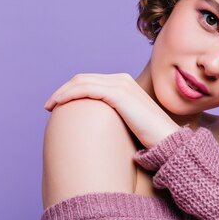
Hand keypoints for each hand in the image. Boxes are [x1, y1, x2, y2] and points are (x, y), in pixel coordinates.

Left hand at [43, 73, 180, 147]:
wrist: (168, 141)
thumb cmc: (151, 137)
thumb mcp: (130, 122)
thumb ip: (117, 117)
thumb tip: (98, 128)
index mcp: (125, 84)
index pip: (92, 80)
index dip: (72, 89)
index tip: (58, 105)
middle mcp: (122, 80)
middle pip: (83, 78)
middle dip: (64, 89)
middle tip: (50, 105)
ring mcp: (121, 85)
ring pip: (82, 82)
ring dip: (62, 92)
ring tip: (50, 106)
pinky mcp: (119, 94)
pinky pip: (86, 89)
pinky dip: (69, 95)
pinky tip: (59, 105)